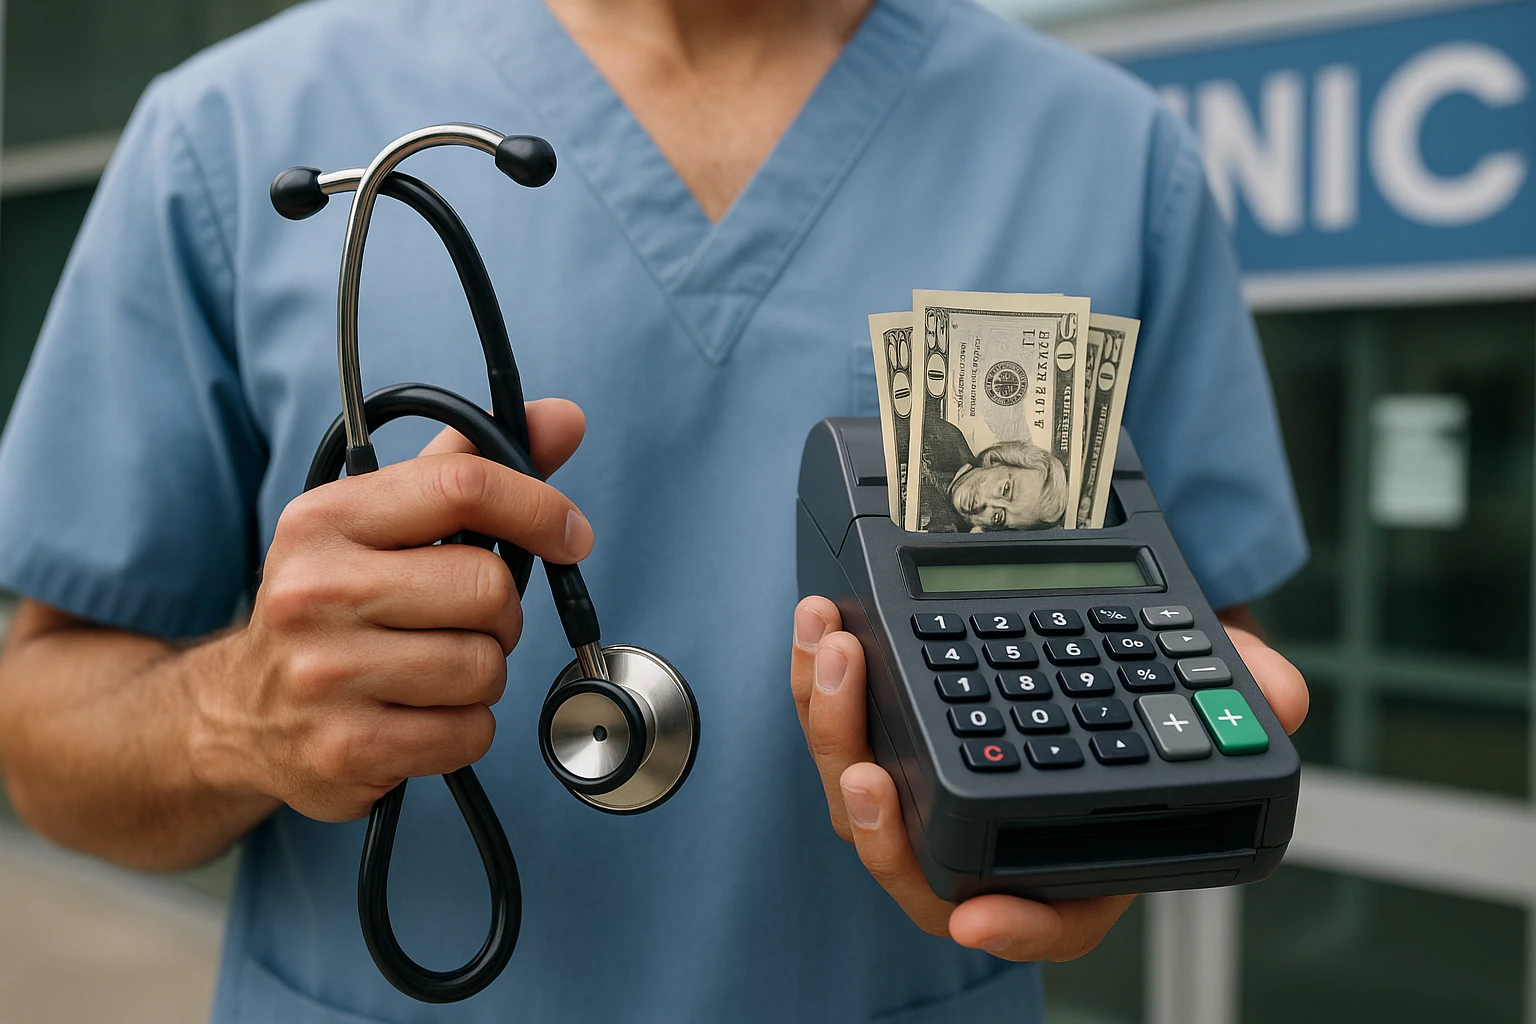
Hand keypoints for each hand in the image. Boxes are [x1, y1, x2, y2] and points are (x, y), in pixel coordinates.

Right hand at [189, 400, 587, 821]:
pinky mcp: (344, 749)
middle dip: (500, 612)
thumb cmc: (334, 605)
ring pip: (485, 666)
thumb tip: (565, 417)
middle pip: (488, 588)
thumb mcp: (380, 522)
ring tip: (433, 670)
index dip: (538, 508)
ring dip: (482, 674)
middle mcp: (314, 592)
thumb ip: (469, 466)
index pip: (462, 487)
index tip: (569, 535)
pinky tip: (418, 716)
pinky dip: (464, 728)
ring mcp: (324, 676)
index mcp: (324, 519)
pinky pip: (469, 732)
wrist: (237, 714)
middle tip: (465, 621)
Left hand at [789, 596, 1307, 961]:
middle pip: (912, 863)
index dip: (1013, 927)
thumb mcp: (1194, 688)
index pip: (1038, 918)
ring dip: (833, 727)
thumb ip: (1239, 688)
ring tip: (834, 653)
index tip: (981, 917)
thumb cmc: (1133, 696)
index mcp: (1059, 856)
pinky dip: (820, 682)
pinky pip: (838, 726)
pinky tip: (820, 623)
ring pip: (856, 791)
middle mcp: (978, 839)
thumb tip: (1280, 691)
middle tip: (864, 769)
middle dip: (877, 822)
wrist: (1075, 647)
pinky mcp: (879, 733)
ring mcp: (920, 789)